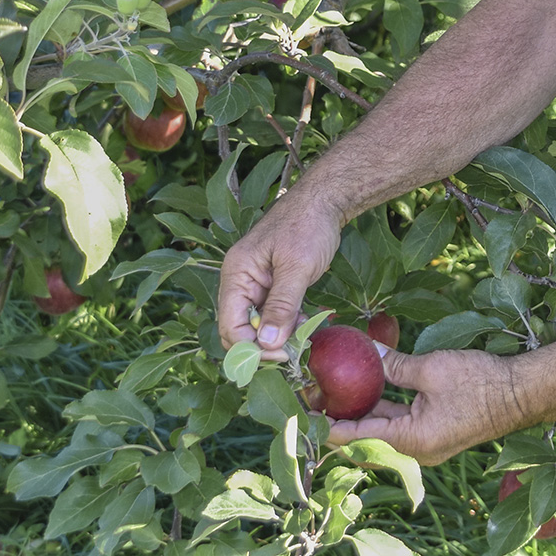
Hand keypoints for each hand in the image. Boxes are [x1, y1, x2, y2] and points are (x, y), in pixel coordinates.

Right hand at [217, 189, 343, 356]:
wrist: (325, 200)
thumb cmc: (308, 226)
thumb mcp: (297, 267)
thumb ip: (282, 305)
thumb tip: (267, 343)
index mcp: (236, 274)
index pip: (230, 325)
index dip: (252, 348)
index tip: (282, 356)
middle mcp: (240, 281)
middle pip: (240, 328)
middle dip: (263, 345)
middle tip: (292, 353)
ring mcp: (256, 282)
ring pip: (258, 324)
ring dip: (278, 335)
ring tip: (303, 336)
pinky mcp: (273, 283)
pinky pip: (273, 312)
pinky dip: (286, 322)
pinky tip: (305, 322)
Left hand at [325, 348, 529, 464]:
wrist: (521, 393)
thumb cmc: (480, 383)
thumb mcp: (431, 369)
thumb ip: (395, 365)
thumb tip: (366, 352)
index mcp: (412, 440)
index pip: (358, 435)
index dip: (328, 423)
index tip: (302, 411)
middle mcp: (416, 449)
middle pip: (368, 435)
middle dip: (341, 415)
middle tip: (313, 394)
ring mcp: (426, 443)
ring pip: (384, 428)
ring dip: (362, 410)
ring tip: (333, 390)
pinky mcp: (435, 432)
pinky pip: (401, 422)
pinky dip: (384, 407)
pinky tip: (368, 388)